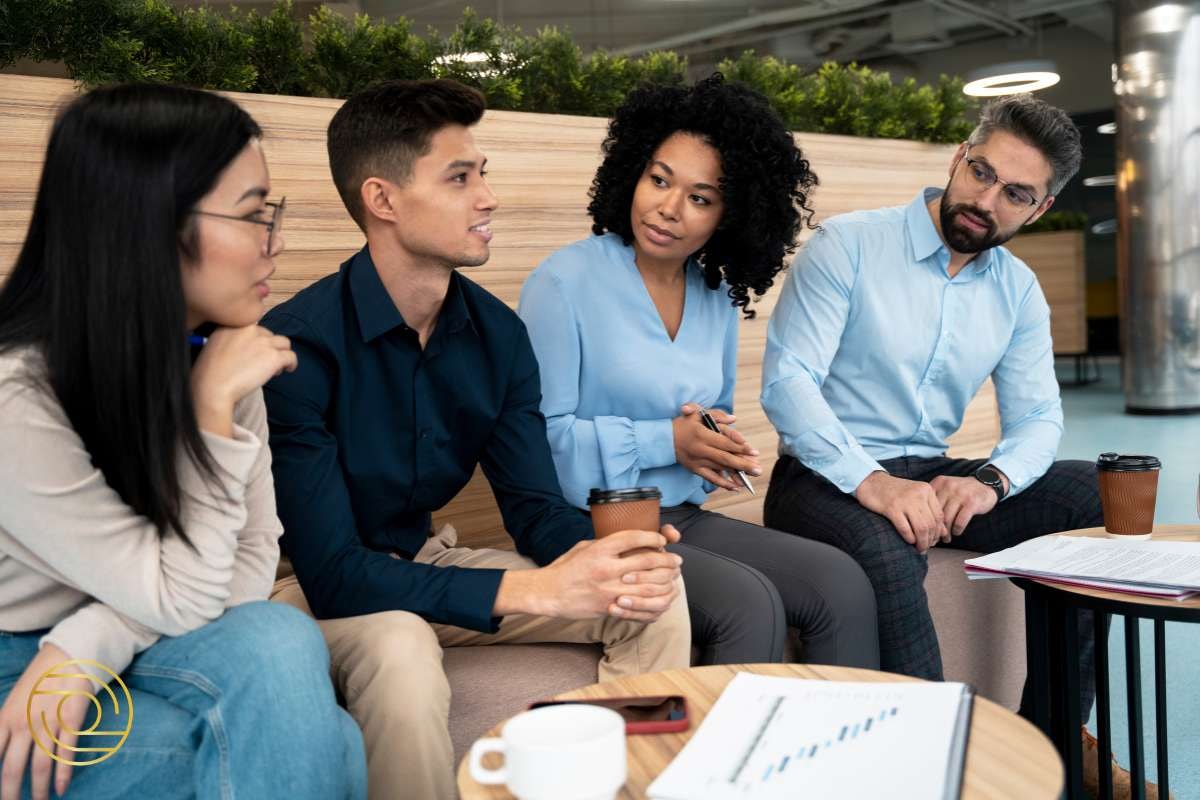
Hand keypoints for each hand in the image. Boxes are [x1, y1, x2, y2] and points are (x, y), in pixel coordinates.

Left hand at [0, 644, 91, 799]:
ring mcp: (48, 723)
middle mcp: (24, 724)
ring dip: (38, 789)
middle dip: (10, 793)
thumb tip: (2, 750)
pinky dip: (63, 774)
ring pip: (40, 765)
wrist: (69, 655)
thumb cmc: (40, 679)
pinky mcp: (71, 720)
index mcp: (6, 719)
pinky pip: (66, 753)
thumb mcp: (14, 701)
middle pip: (11, 768)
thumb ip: (6, 726)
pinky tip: (60, 789)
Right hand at [190, 325, 296, 436]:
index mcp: (234, 324)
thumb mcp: (215, 345)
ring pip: (284, 343)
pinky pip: (291, 356)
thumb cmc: (209, 373)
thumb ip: (232, 340)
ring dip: (281, 354)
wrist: (212, 386)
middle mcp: (250, 329)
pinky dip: (291, 364)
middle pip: (270, 336)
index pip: (255, 328)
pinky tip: (287, 370)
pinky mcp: (274, 356)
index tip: (254, 354)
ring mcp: (263, 342)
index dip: (257, 342)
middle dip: (268, 349)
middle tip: (262, 364)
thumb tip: (249, 348)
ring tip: (274, 369)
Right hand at [496, 528, 682, 622]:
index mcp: (600, 550)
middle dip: (667, 561)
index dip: (653, 538)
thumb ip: (606, 544)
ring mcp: (608, 591)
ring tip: (674, 578)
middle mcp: (606, 569)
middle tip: (676, 561)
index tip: (663, 541)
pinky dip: (654, 603)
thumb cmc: (566, 567)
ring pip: (648, 587)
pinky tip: (662, 598)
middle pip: (647, 562)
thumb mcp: (584, 547)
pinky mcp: (609, 608)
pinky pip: (639, 608)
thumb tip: (630, 542)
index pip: (633, 538)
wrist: (549, 593)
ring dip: (666, 582)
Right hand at [672, 404, 760, 490]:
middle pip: (725, 458)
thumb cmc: (682, 424)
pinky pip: (711, 478)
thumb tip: (734, 420)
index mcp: (702, 434)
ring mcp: (698, 461)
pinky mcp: (695, 469)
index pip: (725, 443)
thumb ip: (716, 414)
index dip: (740, 448)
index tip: (754, 452)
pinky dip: (723, 483)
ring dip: (736, 475)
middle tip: (758, 469)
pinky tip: (735, 487)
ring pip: (720, 469)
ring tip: (751, 479)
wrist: (663, 440)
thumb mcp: (696, 413)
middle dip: (743, 464)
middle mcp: (700, 449)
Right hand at [854, 472, 947, 552]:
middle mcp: (918, 494)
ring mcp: (905, 500)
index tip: (934, 540)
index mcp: (926, 489)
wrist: (871, 482)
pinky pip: (905, 528)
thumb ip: (928, 509)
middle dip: (930, 540)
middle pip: (931, 524)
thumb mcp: (915, 495)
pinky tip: (909, 541)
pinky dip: (909, 538)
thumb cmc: (894, 491)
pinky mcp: (891, 508)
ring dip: (921, 542)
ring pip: (921, 528)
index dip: (938, 532)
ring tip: (919, 549)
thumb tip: (943, 533)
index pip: (939, 516)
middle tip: (926, 547)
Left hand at [930, 475, 999, 540]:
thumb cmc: (961, 491)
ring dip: (946, 532)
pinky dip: (956, 530)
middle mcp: (949, 486)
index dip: (925, 520)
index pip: (926, 504)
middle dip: (935, 528)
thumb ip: (934, 499)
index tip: (926, 531)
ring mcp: (961, 494)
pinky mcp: (972, 503)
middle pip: (936, 512)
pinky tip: (956, 532)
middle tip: (935, 538)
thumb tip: (921, 522)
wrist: (985, 484)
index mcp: (939, 482)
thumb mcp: (945, 488)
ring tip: (946, 538)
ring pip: (947, 518)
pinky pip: (960, 521)